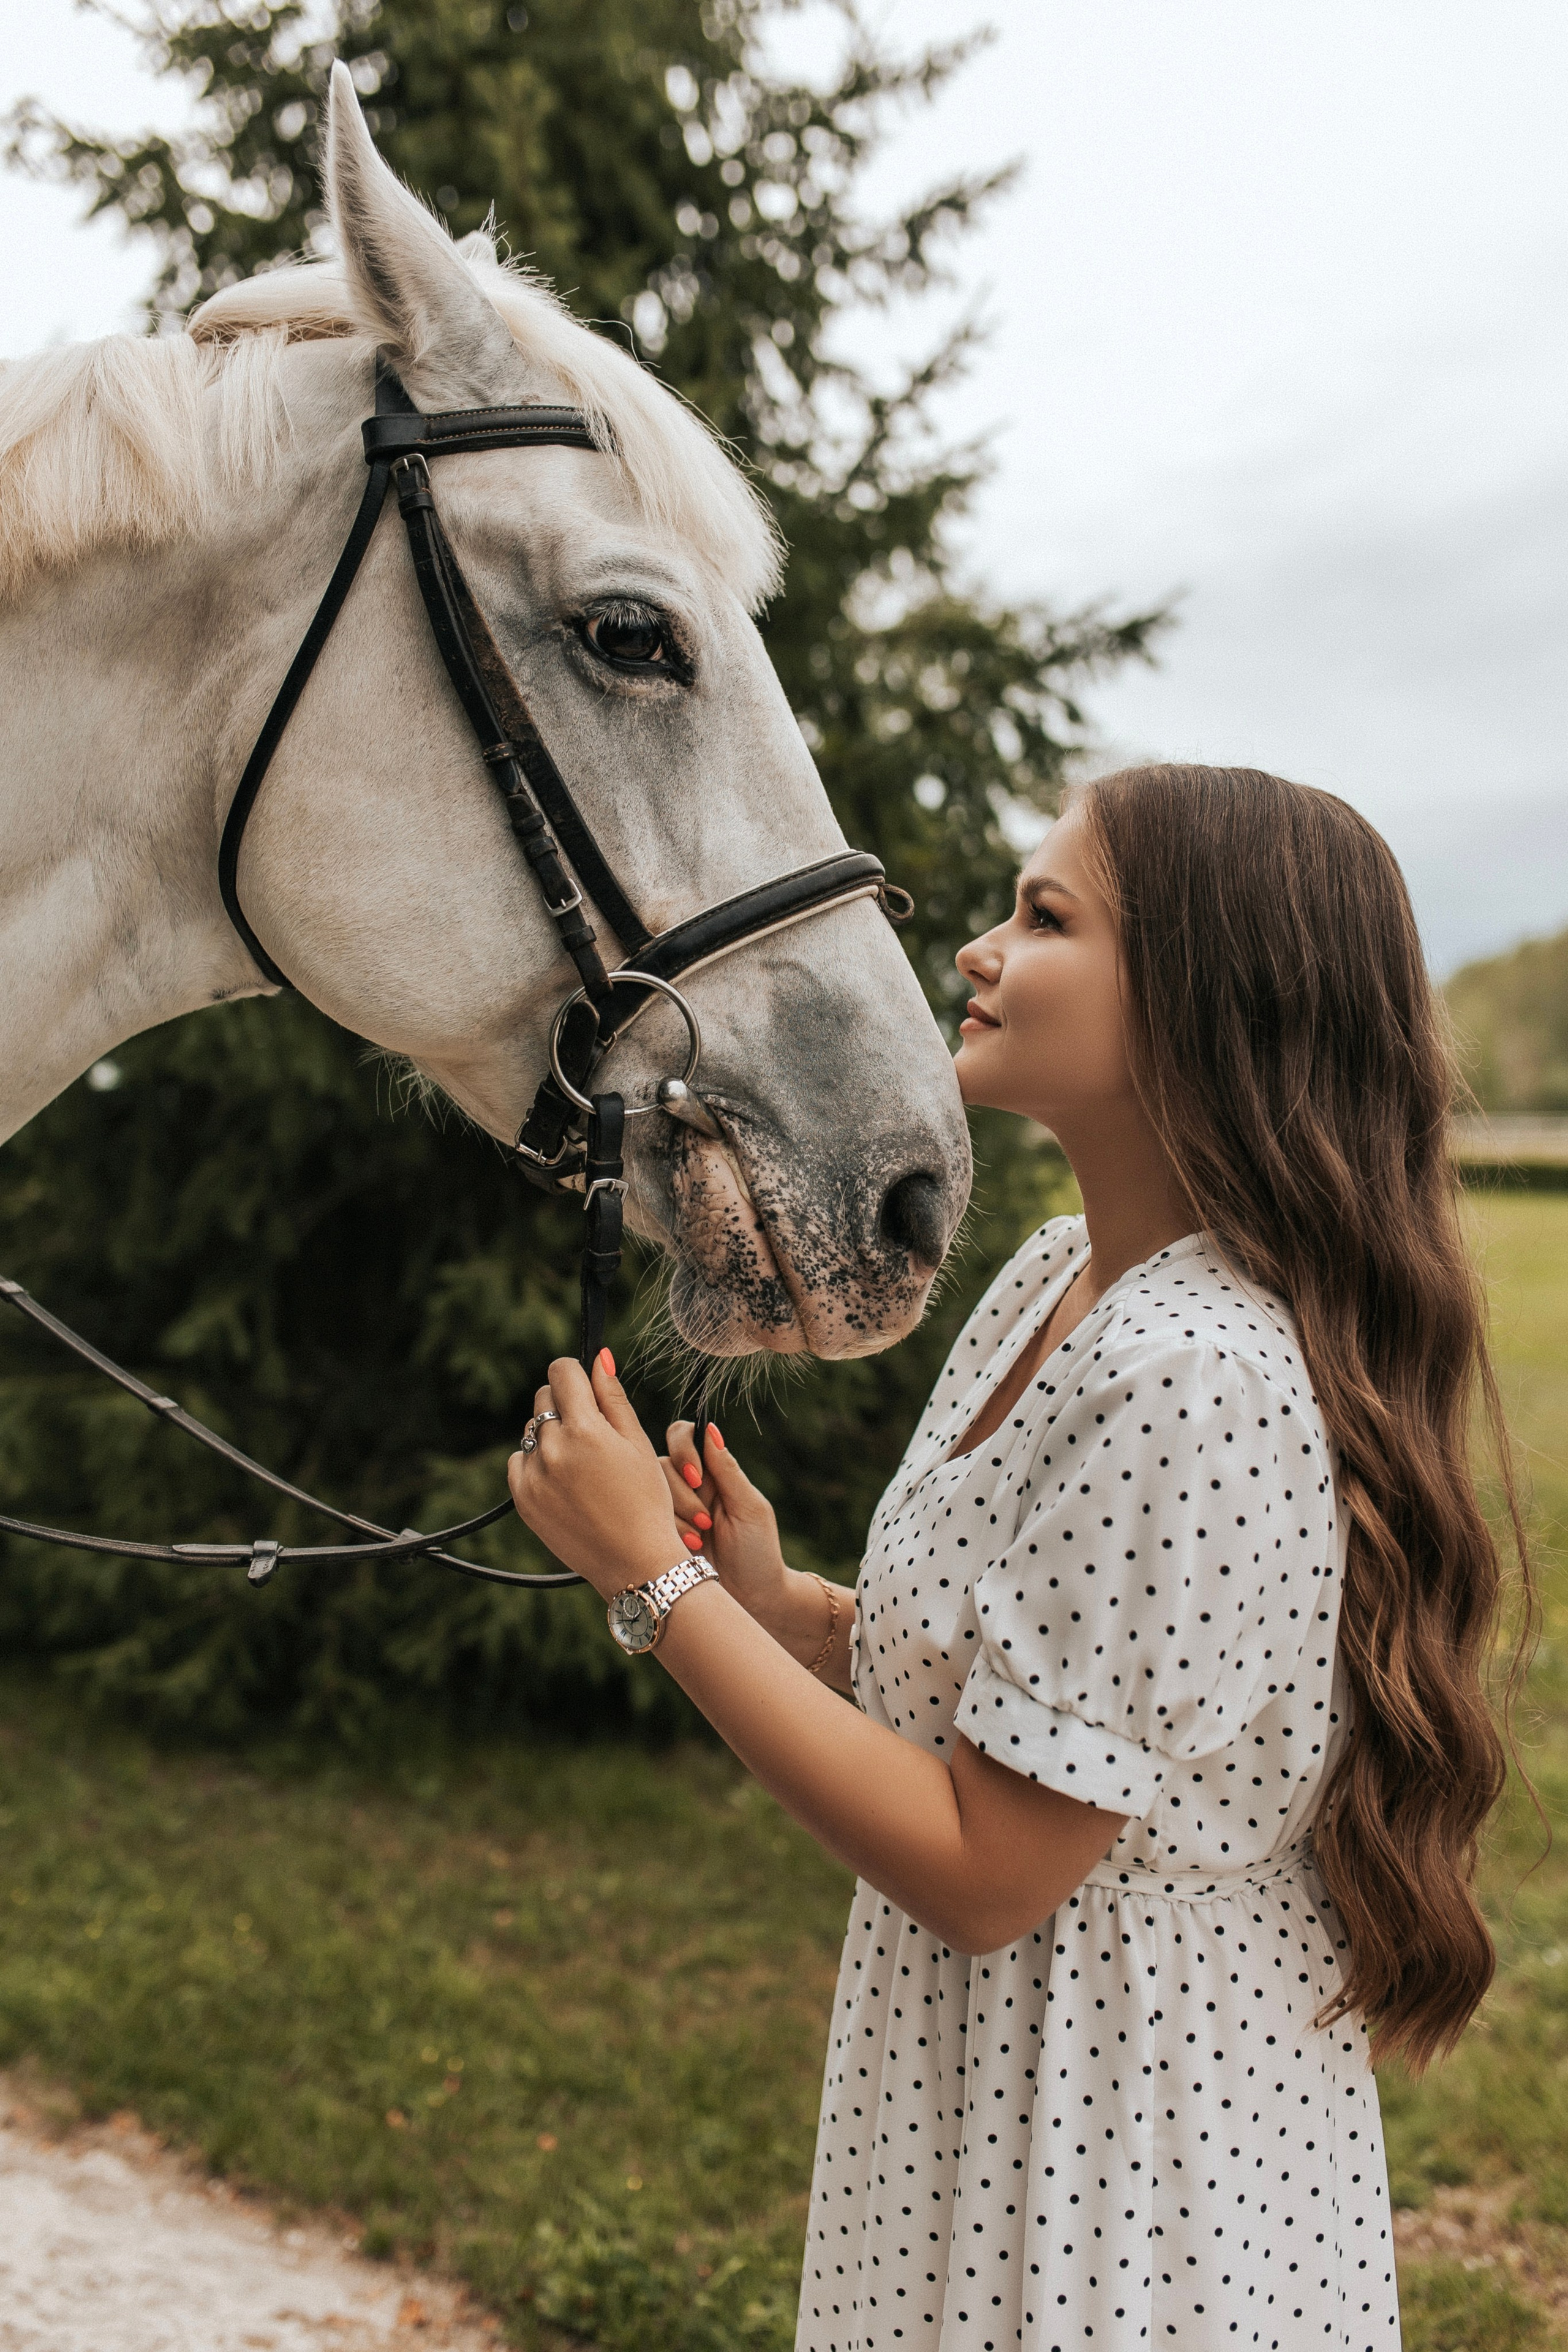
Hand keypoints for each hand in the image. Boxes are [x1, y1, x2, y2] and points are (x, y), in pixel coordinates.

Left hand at [507, 1352, 683, 1599]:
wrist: (635, 1562)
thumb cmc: (647, 1501)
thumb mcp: (637, 1444)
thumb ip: (613, 1397)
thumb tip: (598, 1357)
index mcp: (586, 1430)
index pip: (562, 1371)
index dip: (576, 1373)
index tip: (587, 1386)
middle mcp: (553, 1450)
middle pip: (544, 1398)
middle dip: (565, 1403)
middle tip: (592, 1430)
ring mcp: (534, 1477)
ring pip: (532, 1431)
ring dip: (551, 1434)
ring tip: (582, 1461)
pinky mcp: (523, 1500)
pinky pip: (519, 1461)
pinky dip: (536, 1462)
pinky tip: (564, 1479)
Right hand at [658, 1420, 829, 1654]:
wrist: (751, 1602)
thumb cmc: (758, 1553)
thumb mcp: (749, 1508)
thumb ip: (727, 1470)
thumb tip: (711, 1429)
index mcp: (712, 1473)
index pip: (684, 1437)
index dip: (684, 1450)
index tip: (697, 1477)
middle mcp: (687, 1488)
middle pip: (662, 1465)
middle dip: (682, 1494)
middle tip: (705, 1523)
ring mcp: (669, 1512)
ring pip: (650, 1493)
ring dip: (675, 1517)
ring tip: (698, 1543)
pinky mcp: (656, 1535)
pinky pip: (643, 1521)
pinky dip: (663, 1534)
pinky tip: (686, 1551)